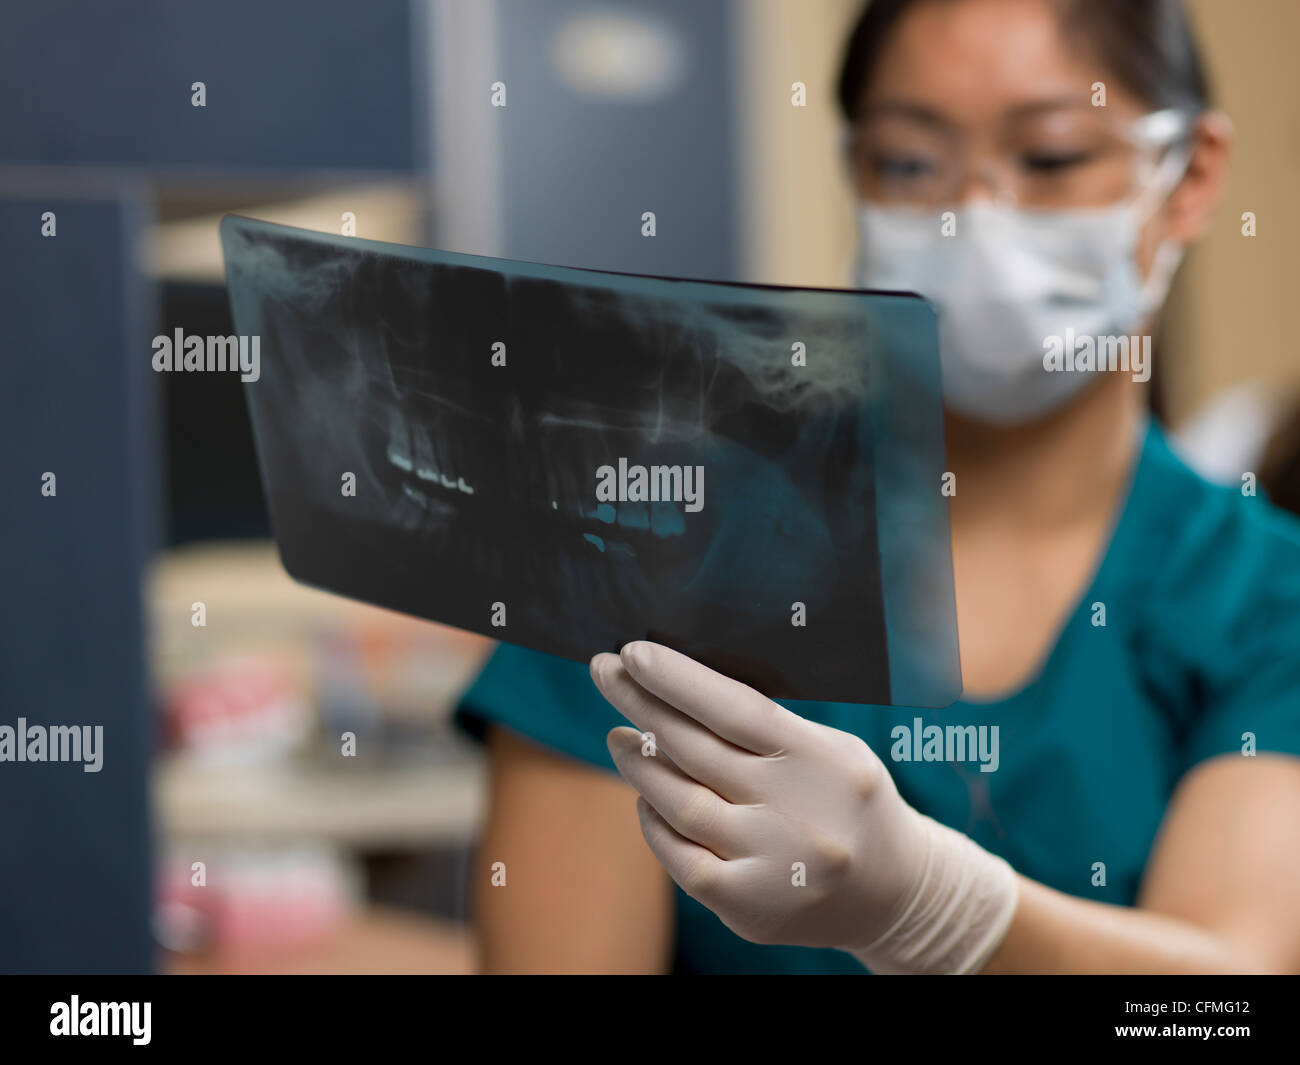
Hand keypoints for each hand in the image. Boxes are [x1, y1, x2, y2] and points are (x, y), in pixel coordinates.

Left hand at [590, 641, 1018, 972]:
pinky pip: (680, 859)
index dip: (679, 679)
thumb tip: (678, 688)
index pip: (738, 709)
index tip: (633, 653)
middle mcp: (799, 812)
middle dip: (641, 705)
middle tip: (605, 674)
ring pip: (680, 803)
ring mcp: (772, 863)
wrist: (895, 895)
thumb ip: (766, 728)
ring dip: (639, 764)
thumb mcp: (830, 749)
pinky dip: (654, 823)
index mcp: (824, 760)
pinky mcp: (750, 907)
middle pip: (698, 750)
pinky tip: (645, 798)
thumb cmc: (848, 803)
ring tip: (618, 737)